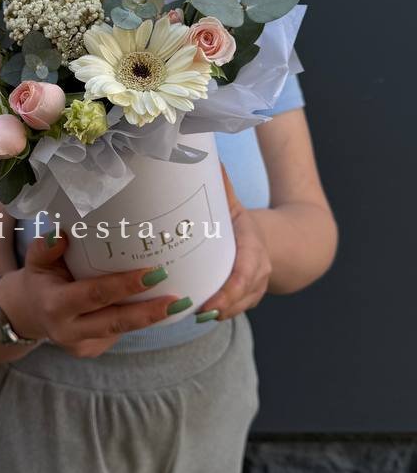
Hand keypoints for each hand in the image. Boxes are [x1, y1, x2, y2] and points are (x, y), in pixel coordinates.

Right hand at [0, 231, 193, 357]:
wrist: (29, 312)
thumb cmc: (41, 278)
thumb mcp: (36, 260)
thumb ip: (45, 247)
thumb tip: (62, 234)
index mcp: (54, 305)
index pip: (94, 295)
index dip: (124, 286)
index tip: (152, 273)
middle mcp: (67, 330)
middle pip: (115, 321)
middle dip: (148, 311)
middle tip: (178, 298)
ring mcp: (81, 345)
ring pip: (121, 330)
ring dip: (150, 317)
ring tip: (180, 303)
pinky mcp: (91, 350)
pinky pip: (118, 333)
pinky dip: (138, 319)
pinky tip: (157, 306)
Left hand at [196, 164, 271, 321]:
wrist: (279, 243)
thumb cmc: (246, 225)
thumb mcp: (235, 206)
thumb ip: (222, 187)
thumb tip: (207, 158)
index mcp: (253, 248)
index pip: (244, 274)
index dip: (229, 292)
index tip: (210, 304)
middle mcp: (258, 271)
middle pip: (240, 296)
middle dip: (220, 307)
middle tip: (195, 311)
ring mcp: (255, 288)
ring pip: (237, 307)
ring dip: (217, 313)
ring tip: (192, 314)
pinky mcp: (247, 299)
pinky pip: (234, 310)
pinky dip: (218, 313)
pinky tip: (195, 315)